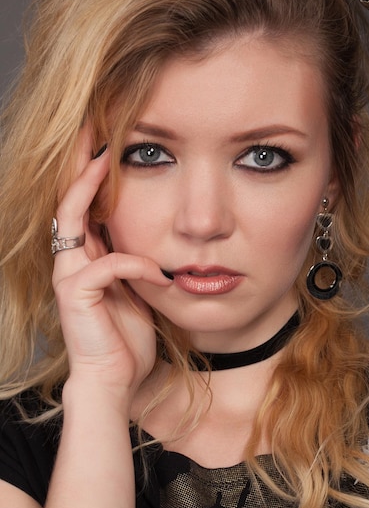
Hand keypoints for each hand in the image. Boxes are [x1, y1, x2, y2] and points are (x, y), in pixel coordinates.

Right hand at [52, 129, 171, 410]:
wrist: (116, 379)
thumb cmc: (127, 336)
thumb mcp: (138, 289)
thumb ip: (137, 260)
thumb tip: (156, 235)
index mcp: (88, 257)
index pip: (85, 204)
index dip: (92, 173)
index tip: (110, 141)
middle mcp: (72, 260)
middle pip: (68, 199)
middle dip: (79, 163)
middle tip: (94, 128)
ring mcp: (69, 275)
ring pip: (72, 217)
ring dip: (91, 188)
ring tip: (109, 159)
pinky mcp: (75, 295)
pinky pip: (107, 264)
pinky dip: (137, 264)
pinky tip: (161, 274)